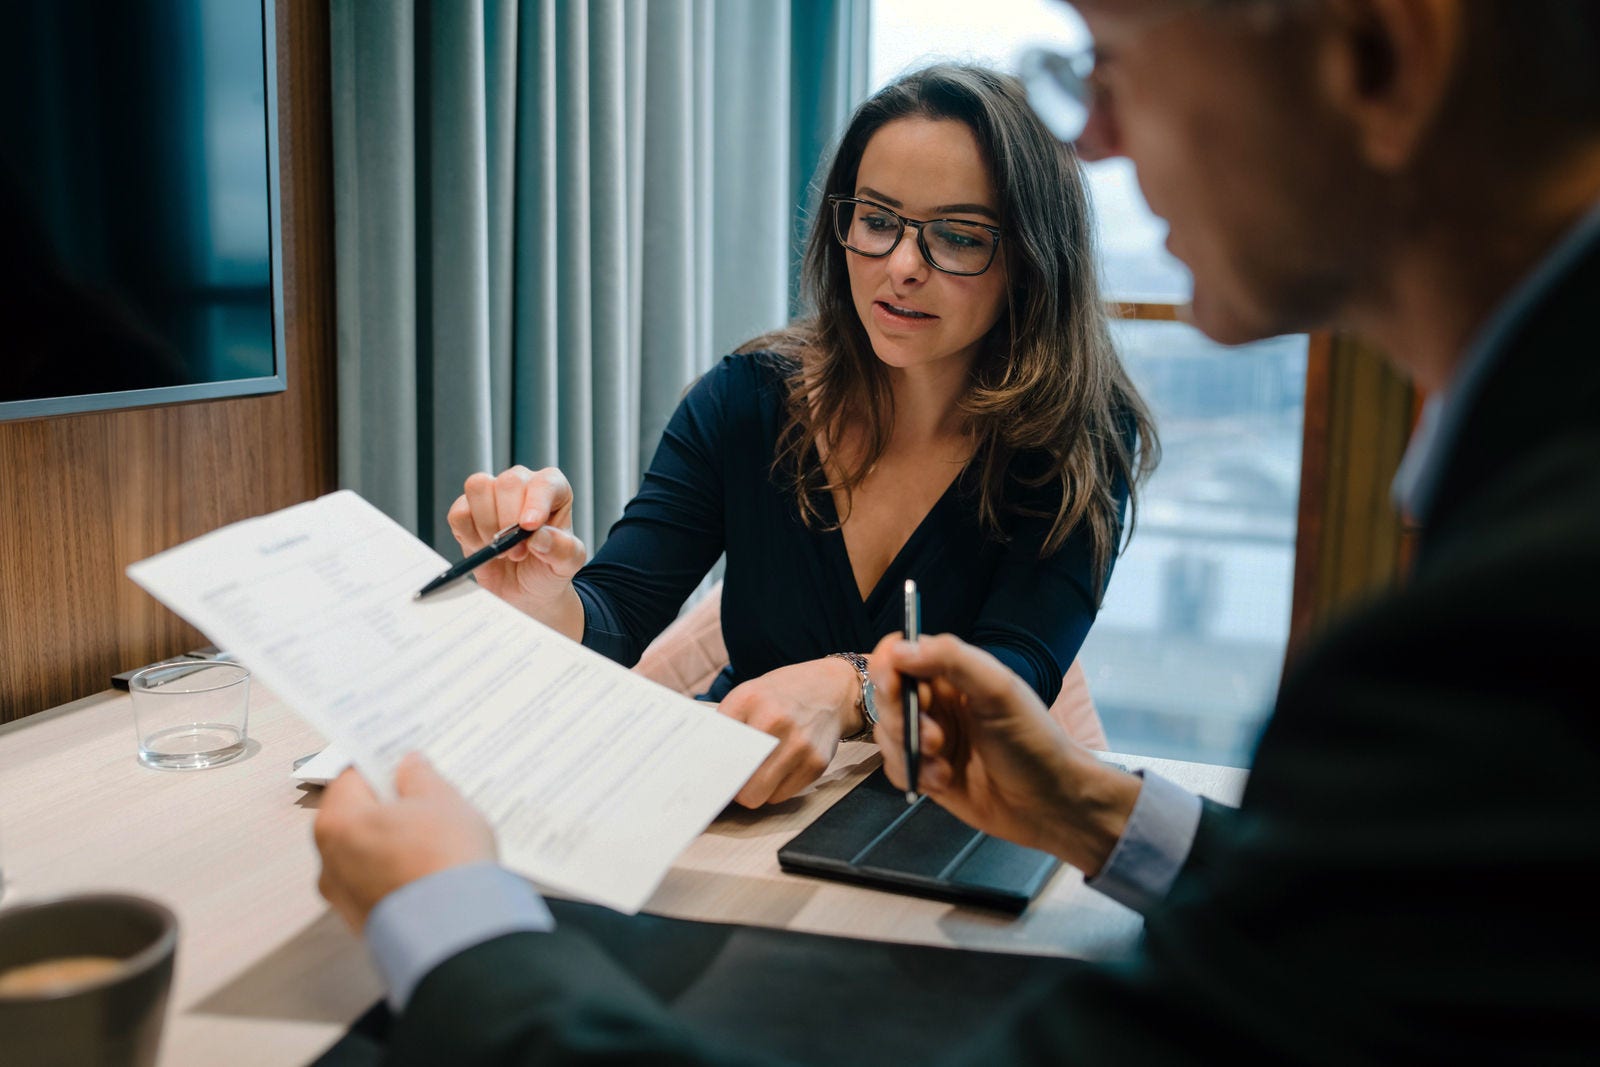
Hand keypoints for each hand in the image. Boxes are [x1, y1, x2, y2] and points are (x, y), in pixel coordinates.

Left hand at [313, 752, 497, 931]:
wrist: (458, 932)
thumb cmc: (445, 861)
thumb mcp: (442, 800)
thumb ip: (419, 777)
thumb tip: (409, 767)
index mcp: (338, 823)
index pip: (350, 778)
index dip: (380, 765)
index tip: (402, 762)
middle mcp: (330, 862)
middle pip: (356, 819)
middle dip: (388, 807)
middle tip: (425, 798)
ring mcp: (345, 898)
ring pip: (367, 855)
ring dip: (394, 843)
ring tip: (435, 838)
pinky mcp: (366, 923)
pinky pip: (379, 885)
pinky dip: (399, 875)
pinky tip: (431, 869)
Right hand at [445, 466, 587, 634]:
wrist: (525, 591)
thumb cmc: (549, 569)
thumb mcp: (567, 564)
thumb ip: (562, 549)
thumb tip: (539, 536)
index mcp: (553, 490)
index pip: (544, 483)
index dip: (535, 502)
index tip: (529, 527)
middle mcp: (522, 485)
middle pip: (508, 482)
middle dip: (509, 521)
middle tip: (518, 552)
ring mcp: (492, 494)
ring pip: (478, 487)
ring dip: (487, 525)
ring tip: (502, 551)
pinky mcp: (466, 511)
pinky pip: (459, 512)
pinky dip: (468, 534)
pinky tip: (483, 548)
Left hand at [716, 657, 862, 806]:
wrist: (833, 690)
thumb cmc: (783, 696)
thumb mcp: (749, 695)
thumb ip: (727, 725)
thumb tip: (704, 765)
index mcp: (749, 699)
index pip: (715, 748)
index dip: (709, 766)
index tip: (705, 775)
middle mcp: (775, 720)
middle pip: (737, 780)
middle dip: (732, 785)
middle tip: (733, 779)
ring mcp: (799, 744)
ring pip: (759, 796)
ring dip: (754, 790)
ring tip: (758, 772)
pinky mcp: (816, 763)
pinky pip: (782, 796)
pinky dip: (776, 789)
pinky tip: (780, 769)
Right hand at [868, 633, 1140, 875]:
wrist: (1052, 804)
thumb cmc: (1033, 741)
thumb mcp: (999, 691)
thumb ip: (952, 660)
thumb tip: (900, 649)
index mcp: (953, 673)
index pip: (901, 652)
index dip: (889, 666)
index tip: (894, 685)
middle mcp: (937, 701)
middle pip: (886, 694)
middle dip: (902, 717)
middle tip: (934, 737)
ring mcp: (929, 738)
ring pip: (886, 733)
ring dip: (909, 749)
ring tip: (944, 762)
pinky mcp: (926, 772)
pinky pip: (893, 767)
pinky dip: (913, 774)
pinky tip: (943, 781)